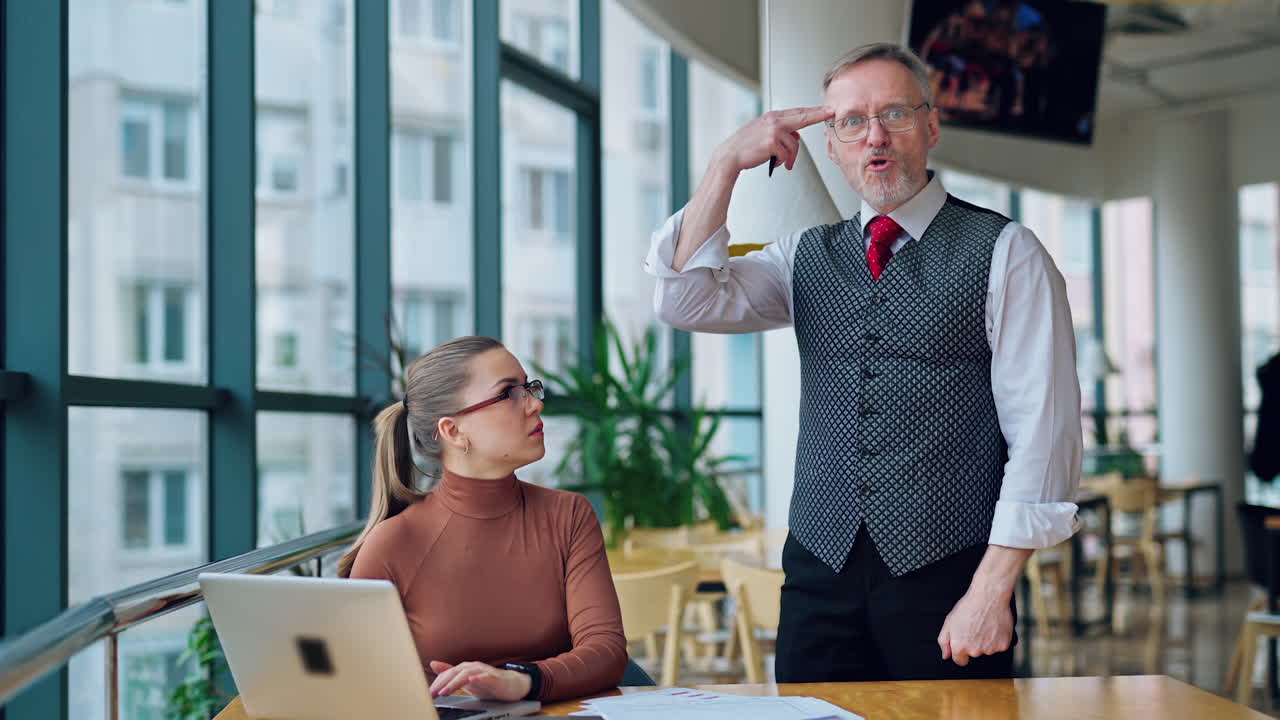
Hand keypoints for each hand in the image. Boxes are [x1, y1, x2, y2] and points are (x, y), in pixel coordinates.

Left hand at [427, 660, 530, 701]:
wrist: (510, 685)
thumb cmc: (487, 682)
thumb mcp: (465, 680)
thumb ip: (450, 672)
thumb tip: (433, 664)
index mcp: (465, 668)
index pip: (448, 673)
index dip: (438, 682)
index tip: (430, 692)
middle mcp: (473, 667)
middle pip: (456, 672)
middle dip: (443, 683)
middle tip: (434, 693)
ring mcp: (484, 671)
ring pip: (468, 674)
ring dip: (455, 682)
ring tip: (446, 691)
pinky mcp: (495, 678)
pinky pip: (487, 677)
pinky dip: (479, 678)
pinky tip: (473, 680)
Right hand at [712, 106, 833, 174]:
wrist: (730, 156)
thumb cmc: (745, 147)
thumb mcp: (762, 132)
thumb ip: (779, 130)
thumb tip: (795, 137)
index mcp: (772, 116)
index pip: (797, 112)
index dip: (814, 111)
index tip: (827, 109)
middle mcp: (774, 120)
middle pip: (802, 117)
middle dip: (818, 115)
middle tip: (831, 113)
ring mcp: (773, 130)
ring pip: (794, 144)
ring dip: (791, 157)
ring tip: (784, 163)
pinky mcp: (772, 142)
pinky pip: (787, 154)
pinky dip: (783, 161)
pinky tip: (775, 163)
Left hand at [937, 587, 1013, 666]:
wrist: (989, 597)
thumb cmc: (969, 607)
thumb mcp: (949, 622)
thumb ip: (944, 641)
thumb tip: (946, 655)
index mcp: (960, 646)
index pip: (960, 661)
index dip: (961, 652)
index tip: (964, 643)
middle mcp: (975, 650)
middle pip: (974, 654)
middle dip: (973, 644)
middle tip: (974, 628)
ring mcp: (990, 649)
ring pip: (987, 650)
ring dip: (986, 641)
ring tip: (984, 625)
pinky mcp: (1003, 645)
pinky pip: (999, 646)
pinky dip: (998, 639)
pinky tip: (993, 627)